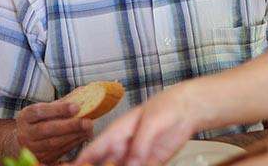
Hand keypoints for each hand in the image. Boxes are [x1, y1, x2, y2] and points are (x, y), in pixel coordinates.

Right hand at [15, 101, 92, 163]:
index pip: (39, 112)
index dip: (58, 110)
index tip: (76, 107)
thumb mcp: (46, 108)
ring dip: (74, 135)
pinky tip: (83, 135)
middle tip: (87, 122)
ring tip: (89, 128)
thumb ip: (63, 101)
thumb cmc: (39, 121)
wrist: (23, 142)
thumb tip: (84, 90)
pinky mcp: (41, 158)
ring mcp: (32, 148)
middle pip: (46, 130)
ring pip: (54, 143)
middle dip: (69, 126)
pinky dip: (73, 143)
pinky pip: (59, 151)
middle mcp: (25, 133)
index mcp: (25, 117)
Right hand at [74, 84, 196, 165]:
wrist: (188, 109)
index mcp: (116, 134)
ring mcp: (136, 157)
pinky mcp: (152, 163)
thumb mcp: (151, 122)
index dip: (80, 164)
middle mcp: (122, 148)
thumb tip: (132, 164)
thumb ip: (141, 143)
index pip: (91, 152)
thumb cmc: (165, 107)